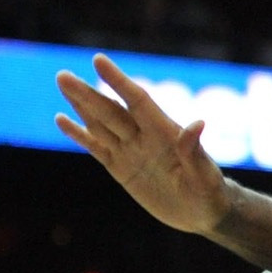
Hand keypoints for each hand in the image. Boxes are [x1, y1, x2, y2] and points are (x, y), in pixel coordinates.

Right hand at [54, 54, 232, 235]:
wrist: (202, 212)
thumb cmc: (210, 192)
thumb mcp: (204, 176)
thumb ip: (194, 153)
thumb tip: (197, 124)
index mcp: (164, 133)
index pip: (137, 101)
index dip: (118, 81)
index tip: (99, 60)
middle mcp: (144, 136)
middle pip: (111, 110)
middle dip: (87, 93)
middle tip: (63, 75)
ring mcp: (130, 150)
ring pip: (100, 122)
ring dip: (81, 104)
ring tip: (63, 81)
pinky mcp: (120, 167)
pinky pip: (96, 147)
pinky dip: (79, 134)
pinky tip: (62, 119)